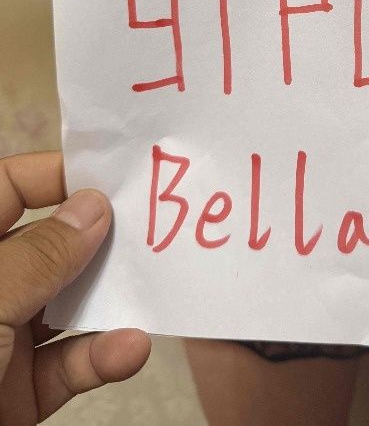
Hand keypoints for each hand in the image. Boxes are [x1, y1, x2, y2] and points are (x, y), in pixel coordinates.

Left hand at [0, 152, 150, 423]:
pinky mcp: (18, 393)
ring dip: (109, 300)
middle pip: (48, 244)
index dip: (57, 176)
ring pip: (66, 305)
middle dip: (98, 237)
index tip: (114, 177)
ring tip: (150, 285)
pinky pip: (69, 364)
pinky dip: (102, 356)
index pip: (8, 187)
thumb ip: (40, 254)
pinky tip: (128, 348)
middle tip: (151, 227)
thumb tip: (92, 206)